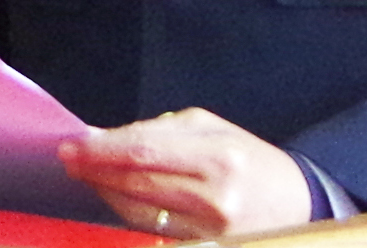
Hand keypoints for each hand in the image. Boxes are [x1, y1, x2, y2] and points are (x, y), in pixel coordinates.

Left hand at [57, 107, 311, 238]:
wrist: (298, 205)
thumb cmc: (250, 160)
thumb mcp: (213, 130)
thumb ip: (160, 132)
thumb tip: (106, 137)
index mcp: (218, 155)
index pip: (143, 151)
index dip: (102, 148)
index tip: (72, 143)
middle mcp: (215, 195)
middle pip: (136, 181)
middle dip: (96, 169)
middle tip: (68, 158)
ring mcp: (210, 229)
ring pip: (138, 209)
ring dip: (106, 191)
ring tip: (86, 174)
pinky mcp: (206, 246)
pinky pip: (152, 228)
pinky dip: (127, 211)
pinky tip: (113, 196)